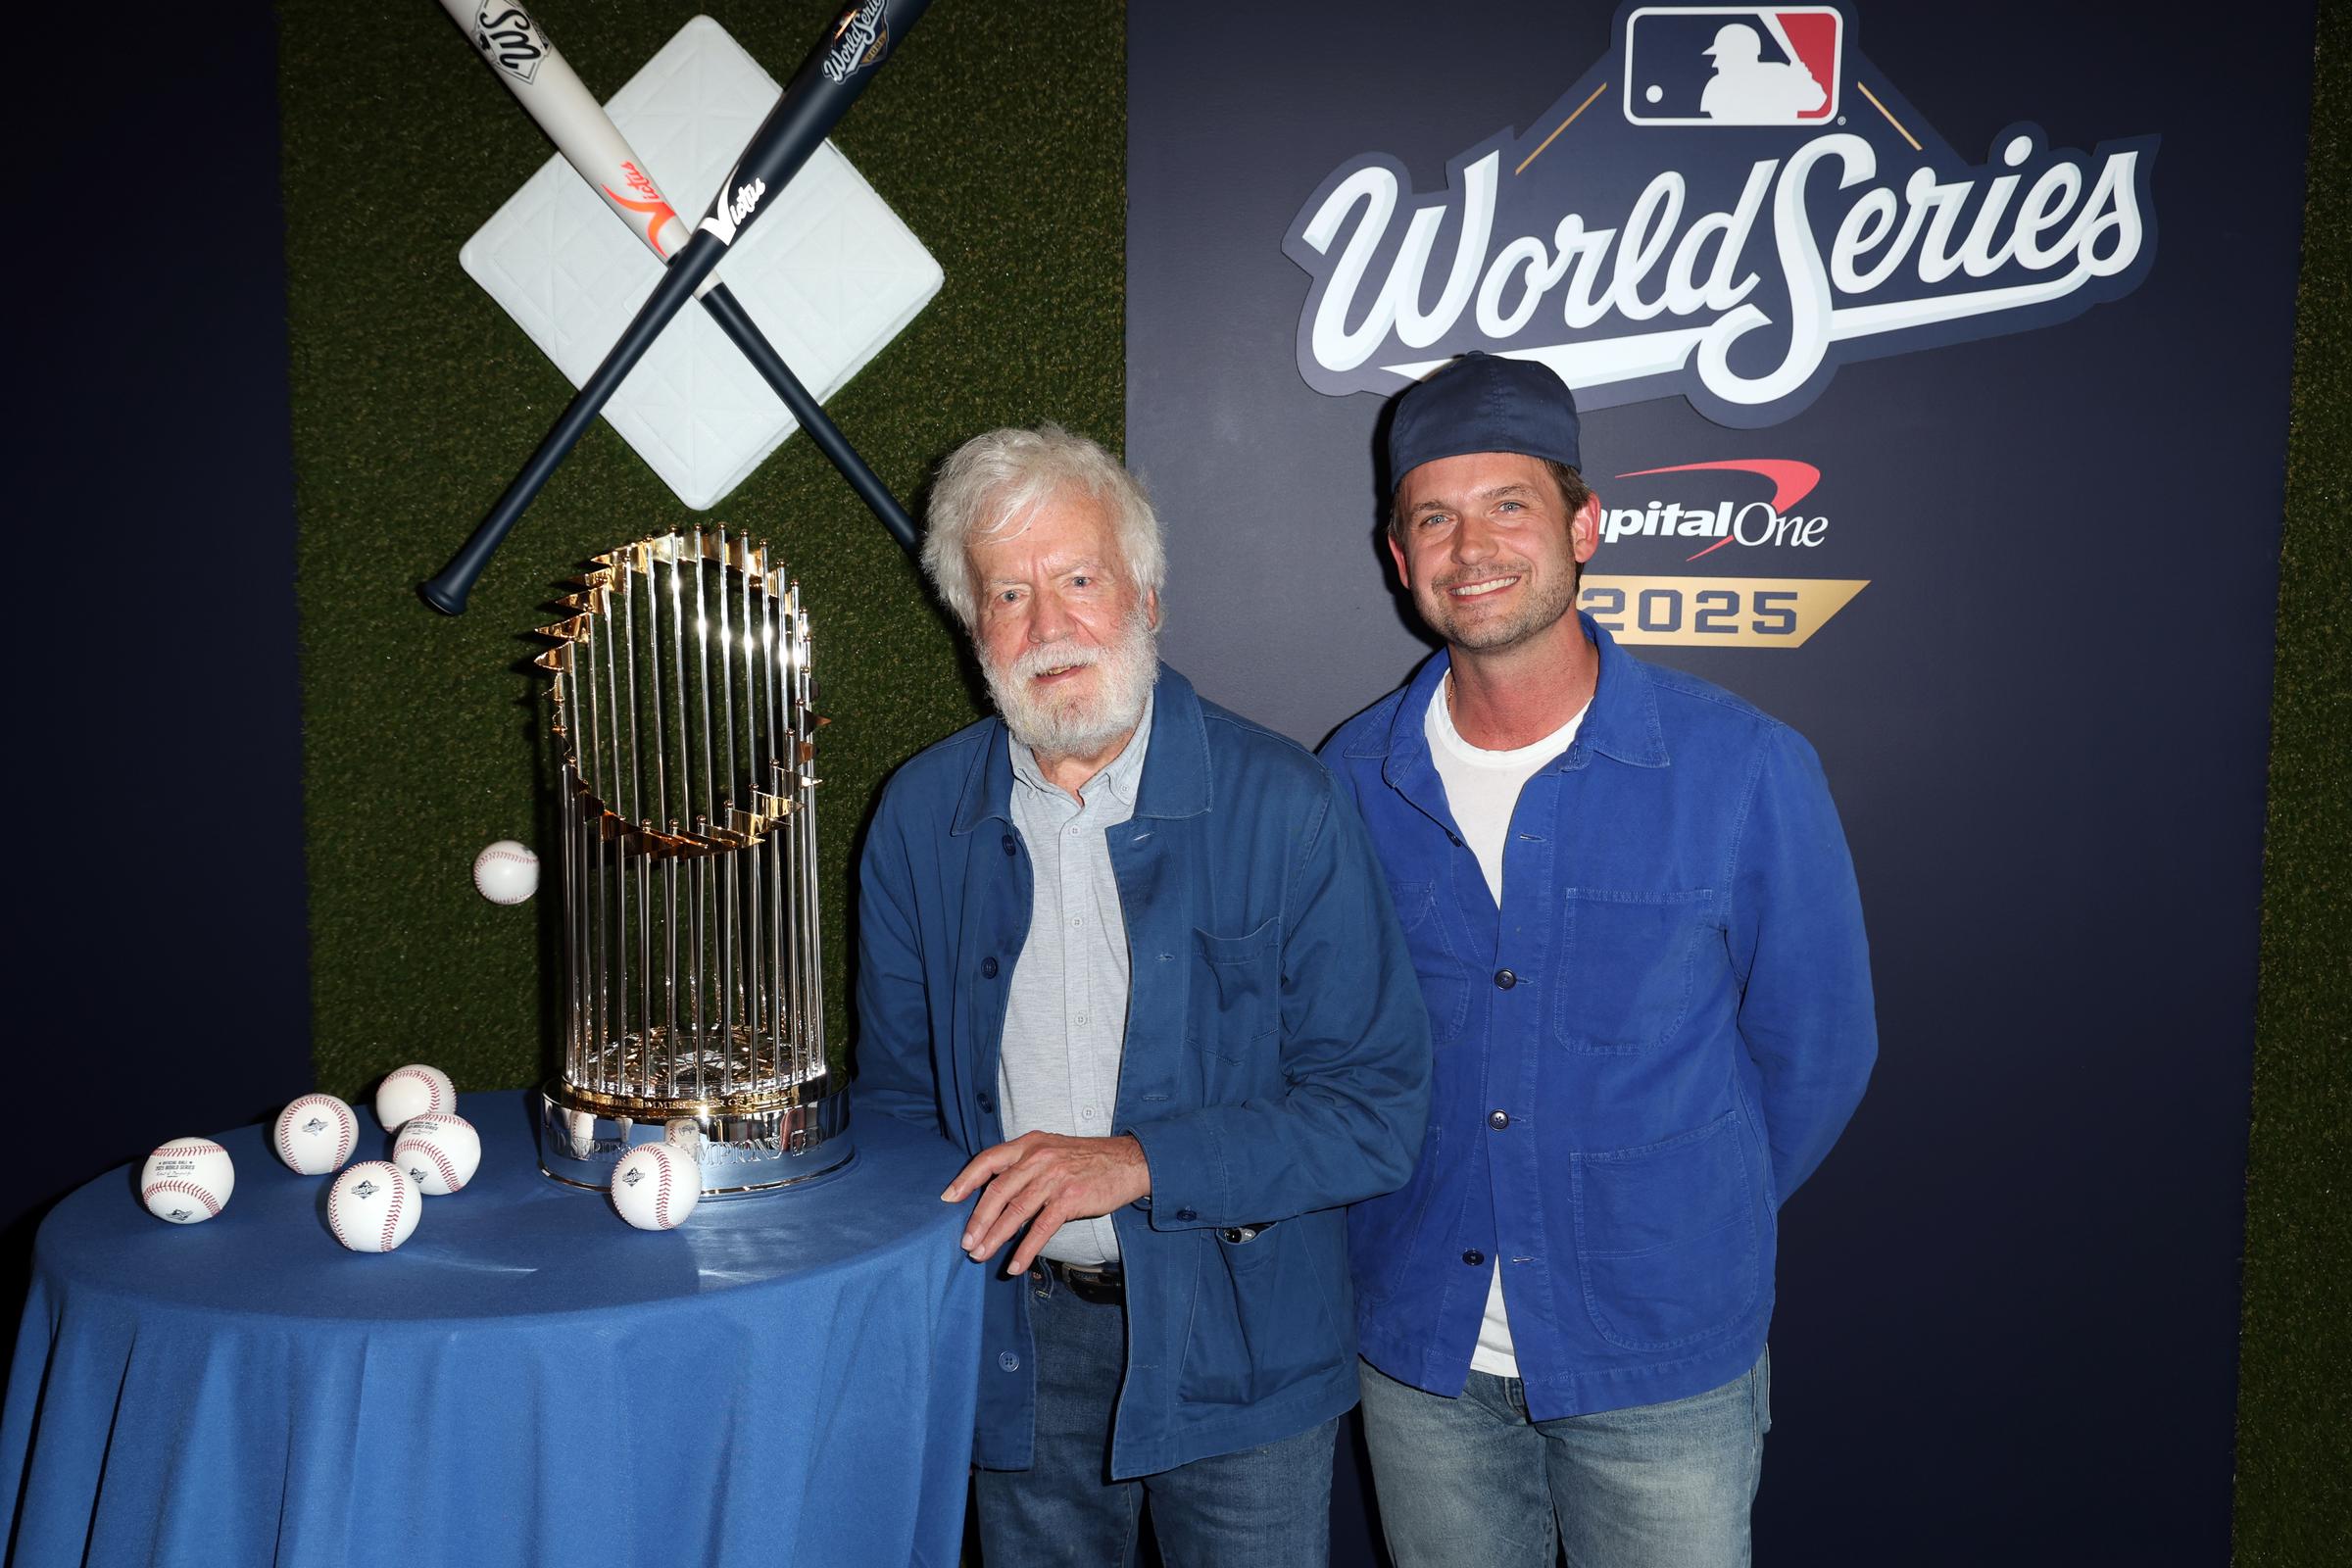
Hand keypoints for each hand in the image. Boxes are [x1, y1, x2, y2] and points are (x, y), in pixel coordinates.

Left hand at [942, 1133, 1151, 1274]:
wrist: (1129, 1161)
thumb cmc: (1088, 1159)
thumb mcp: (1052, 1150)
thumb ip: (1025, 1164)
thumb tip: (995, 1192)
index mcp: (1030, 1144)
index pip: (988, 1160)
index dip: (966, 1180)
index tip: (948, 1199)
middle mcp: (1038, 1157)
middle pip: (998, 1191)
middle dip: (978, 1220)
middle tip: (966, 1242)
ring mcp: (1054, 1177)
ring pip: (1015, 1211)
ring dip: (995, 1237)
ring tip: (981, 1255)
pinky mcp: (1070, 1198)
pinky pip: (1041, 1228)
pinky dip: (1025, 1249)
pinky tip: (1015, 1265)